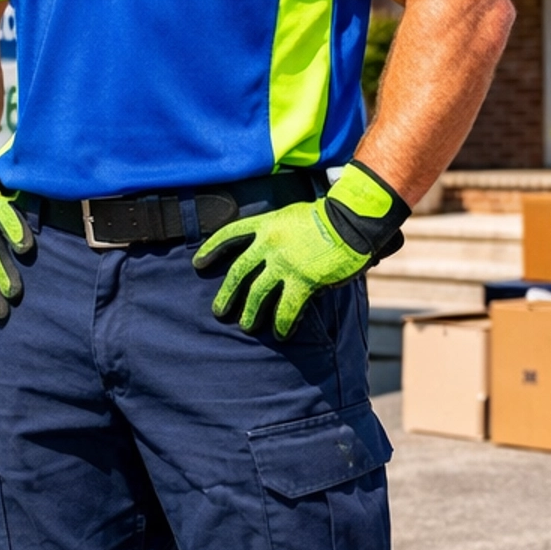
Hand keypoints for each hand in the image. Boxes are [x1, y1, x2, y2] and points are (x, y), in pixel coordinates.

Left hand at [192, 163, 407, 338]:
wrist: (352, 219)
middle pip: (238, 272)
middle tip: (219, 311)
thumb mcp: (291, 215)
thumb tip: (268, 253)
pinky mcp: (303, 280)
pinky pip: (287, 308)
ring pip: (258, 293)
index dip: (211, 250)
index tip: (198, 263)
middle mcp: (269, 244)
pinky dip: (283, 323)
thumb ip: (276, 233)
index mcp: (265, 224)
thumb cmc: (327, 216)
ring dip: (251, 313)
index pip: (229, 234)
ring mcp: (284, 263)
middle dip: (227, 293)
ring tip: (247, 326)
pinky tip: (281, 334)